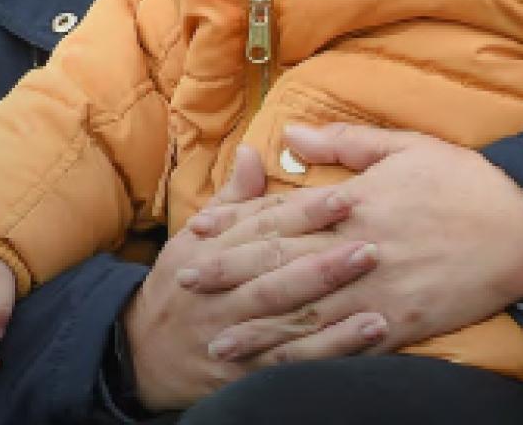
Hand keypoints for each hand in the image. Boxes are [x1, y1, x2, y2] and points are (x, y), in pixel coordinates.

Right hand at [124, 147, 386, 411]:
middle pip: (275, 268)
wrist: (147, 353)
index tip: (343, 197)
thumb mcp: (192, 237)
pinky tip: (371, 330)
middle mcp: (221, 290)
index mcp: (209, 250)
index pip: (260, 227)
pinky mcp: (249, 371)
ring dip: (333, 295)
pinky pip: (296, 359)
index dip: (302, 213)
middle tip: (370, 238)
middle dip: (322, 253)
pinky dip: (336, 345)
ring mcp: (235, 332)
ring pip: (288, 312)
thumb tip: (253, 152)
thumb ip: (231, 199)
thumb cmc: (179, 284)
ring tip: (375, 279)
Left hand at [225, 124, 522, 352]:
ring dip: (260, 327)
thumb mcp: (400, 146)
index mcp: (350, 203)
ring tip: (220, 340)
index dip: (235, 224)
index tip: (198, 231)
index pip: (279, 215)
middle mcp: (356, 247)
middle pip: (281, 263)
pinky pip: (350, 341)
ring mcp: (379, 288)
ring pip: (307, 311)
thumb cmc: (460, 179)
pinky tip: (284, 364)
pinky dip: (314, 354)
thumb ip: (340, 144)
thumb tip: (290, 136)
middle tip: (187, 284)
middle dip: (230, 275)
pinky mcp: (405, 320)